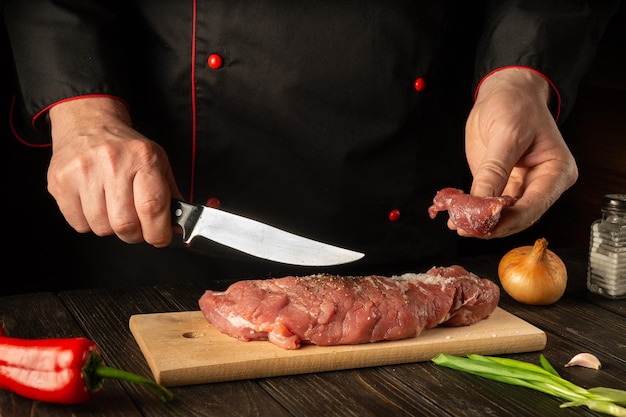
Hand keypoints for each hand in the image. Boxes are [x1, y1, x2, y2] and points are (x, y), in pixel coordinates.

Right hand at [47, 97, 181, 246]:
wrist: (88, 124)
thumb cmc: (126, 148)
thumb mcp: (157, 162)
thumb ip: (170, 195)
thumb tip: (177, 228)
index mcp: (142, 158)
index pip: (152, 206)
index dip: (158, 232)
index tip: (160, 238)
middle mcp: (112, 162)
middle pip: (125, 224)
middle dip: (135, 234)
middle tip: (137, 227)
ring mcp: (83, 171)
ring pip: (101, 227)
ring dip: (112, 228)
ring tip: (114, 209)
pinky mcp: (61, 182)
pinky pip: (79, 224)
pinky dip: (90, 223)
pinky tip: (95, 205)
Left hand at [462, 68, 577, 237]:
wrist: (505, 92)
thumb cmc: (516, 105)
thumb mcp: (506, 133)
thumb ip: (494, 169)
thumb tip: (482, 201)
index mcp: (556, 171)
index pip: (535, 205)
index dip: (508, 218)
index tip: (483, 223)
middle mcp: (542, 184)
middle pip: (519, 216)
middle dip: (492, 225)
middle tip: (465, 227)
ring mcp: (521, 187)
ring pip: (502, 215)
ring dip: (479, 222)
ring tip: (457, 224)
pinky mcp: (501, 185)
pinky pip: (489, 205)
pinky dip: (473, 212)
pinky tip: (456, 217)